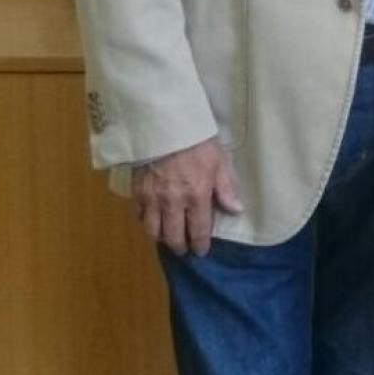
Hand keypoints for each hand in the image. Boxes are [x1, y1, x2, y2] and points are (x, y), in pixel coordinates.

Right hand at [132, 136, 242, 256]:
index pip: (199, 230)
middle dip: (181, 247)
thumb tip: (236, 210)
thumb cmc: (197, 140)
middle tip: (184, 249)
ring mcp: (152, 199)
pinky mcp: (137, 191)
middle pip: (174, 237)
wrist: (165, 124)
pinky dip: (146, 222)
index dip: (200, 244)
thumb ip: (226, 187)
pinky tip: (152, 219)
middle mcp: (173, 203)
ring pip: (153, 232)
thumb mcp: (219, 160)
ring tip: (168, 238)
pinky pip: (139, 216)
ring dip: (162, 239)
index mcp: (197, 196)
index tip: (201, 250)